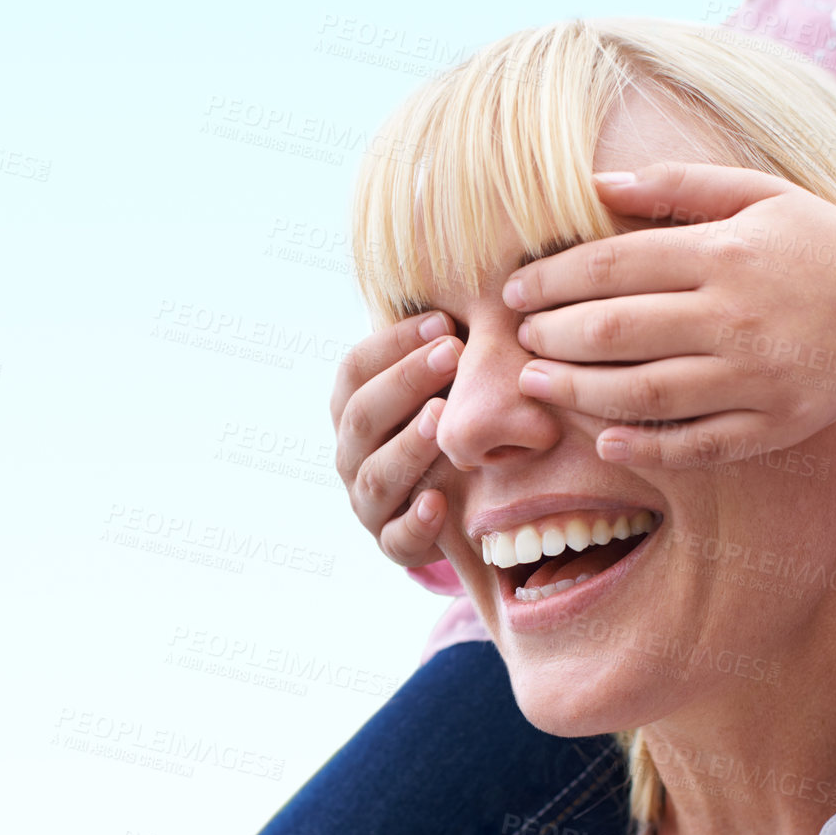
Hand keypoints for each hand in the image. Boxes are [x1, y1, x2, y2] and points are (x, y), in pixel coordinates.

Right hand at [331, 313, 463, 566]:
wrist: (450, 507)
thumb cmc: (446, 429)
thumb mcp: (440, 388)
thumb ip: (445, 353)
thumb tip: (484, 290)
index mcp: (352, 410)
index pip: (353, 370)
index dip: (393, 344)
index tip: (444, 322)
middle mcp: (351, 456)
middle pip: (360, 417)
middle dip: (405, 382)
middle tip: (452, 352)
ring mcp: (369, 503)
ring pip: (377, 476)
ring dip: (408, 445)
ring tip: (441, 420)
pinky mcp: (394, 543)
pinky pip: (397, 539)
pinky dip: (415, 521)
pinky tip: (438, 502)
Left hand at [503, 164, 835, 463]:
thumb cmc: (817, 241)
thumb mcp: (756, 192)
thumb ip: (675, 187)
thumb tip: (593, 183)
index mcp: (725, 252)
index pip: (612, 265)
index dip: (551, 280)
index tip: (515, 292)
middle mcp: (737, 315)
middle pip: (618, 331)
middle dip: (554, 336)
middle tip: (522, 340)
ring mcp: (757, 376)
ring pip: (647, 394)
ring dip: (579, 393)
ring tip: (539, 384)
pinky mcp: (778, 424)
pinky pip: (700, 445)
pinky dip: (647, 449)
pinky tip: (603, 443)